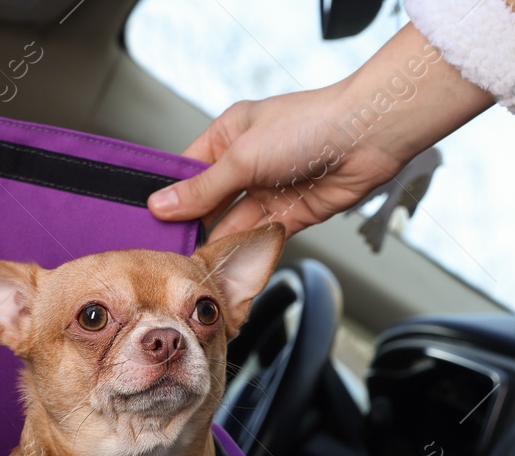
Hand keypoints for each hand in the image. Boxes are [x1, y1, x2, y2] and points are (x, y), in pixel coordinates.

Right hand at [148, 23, 492, 240]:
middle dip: (191, 227)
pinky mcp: (291, 215)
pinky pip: (262, 238)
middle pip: (209, 203)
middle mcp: (247, 164)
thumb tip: (162, 205)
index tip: (147, 225)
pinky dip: (247, 253)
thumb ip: (203, 188)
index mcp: (228, 136)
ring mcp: (269, 190)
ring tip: (191, 270)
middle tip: (166, 255)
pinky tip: (227, 269)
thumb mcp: (243, 156)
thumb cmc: (308, 126)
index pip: (187, 172)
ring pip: (234, 225)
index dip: (169, 198)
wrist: (366, 138)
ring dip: (218, 245)